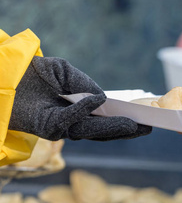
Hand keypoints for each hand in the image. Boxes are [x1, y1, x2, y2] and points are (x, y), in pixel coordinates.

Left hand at [9, 57, 151, 140]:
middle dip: (125, 130)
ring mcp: (61, 127)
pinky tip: (98, 101)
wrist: (6, 75)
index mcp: (79, 111)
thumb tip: (102, 98)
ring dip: (112, 127)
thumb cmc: (35, 73)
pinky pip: (69, 120)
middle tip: (147, 128)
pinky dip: (84, 110)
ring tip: (133, 124)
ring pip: (91, 131)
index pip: (105, 120)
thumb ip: (85, 84)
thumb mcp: (66, 72)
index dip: (124, 121)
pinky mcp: (47, 127)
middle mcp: (72, 122)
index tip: (144, 121)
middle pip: (102, 131)